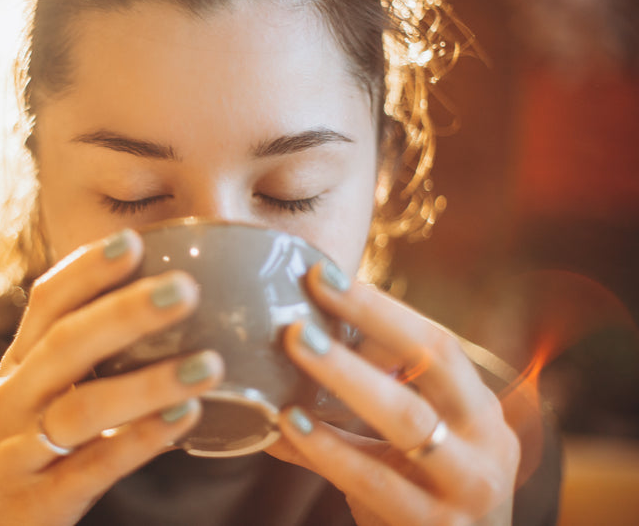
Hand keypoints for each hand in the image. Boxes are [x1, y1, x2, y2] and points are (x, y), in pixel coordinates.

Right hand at [0, 229, 223, 525]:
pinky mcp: (35, 503)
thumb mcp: (36, 398)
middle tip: (185, 289)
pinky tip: (185, 420)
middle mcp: (10, 401)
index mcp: (17, 367)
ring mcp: (17, 453)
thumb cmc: (23, 455)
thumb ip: (78, 357)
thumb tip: (154, 303)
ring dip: (147, 383)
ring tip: (208, 364)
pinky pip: (91, 468)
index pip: (44, 304)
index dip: (85, 270)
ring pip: (81, 408)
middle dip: (124, 313)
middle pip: (64, 345)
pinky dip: (139, 441)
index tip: (133, 241)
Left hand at [268, 261, 519, 525]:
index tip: (322, 275)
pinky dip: (325, 449)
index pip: (437, 344)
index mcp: (481, 412)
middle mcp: (488, 444)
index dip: (380, 308)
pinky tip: (285, 425)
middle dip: (369, 326)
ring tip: (294, 348)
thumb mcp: (415, 446)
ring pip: (407, 421)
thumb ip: (367, 402)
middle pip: (434, 367)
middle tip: (306, 300)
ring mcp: (467, 489)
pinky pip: (371, 481)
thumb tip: (290, 345)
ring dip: (345, 378)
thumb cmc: (425, 498)